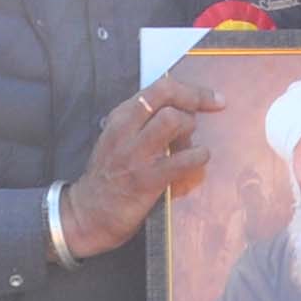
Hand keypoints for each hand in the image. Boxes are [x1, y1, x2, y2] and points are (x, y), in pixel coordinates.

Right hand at [56, 72, 224, 257]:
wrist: (89, 213)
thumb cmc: (109, 176)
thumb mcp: (118, 139)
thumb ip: (142, 123)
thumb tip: (182, 111)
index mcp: (120, 117)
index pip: (159, 87)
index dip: (191, 89)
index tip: (211, 98)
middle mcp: (125, 130)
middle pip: (166, 95)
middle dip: (195, 99)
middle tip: (210, 111)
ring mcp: (135, 154)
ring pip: (172, 120)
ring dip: (190, 127)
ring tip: (190, 141)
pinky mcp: (146, 180)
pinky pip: (182, 160)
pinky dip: (198, 156)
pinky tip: (199, 159)